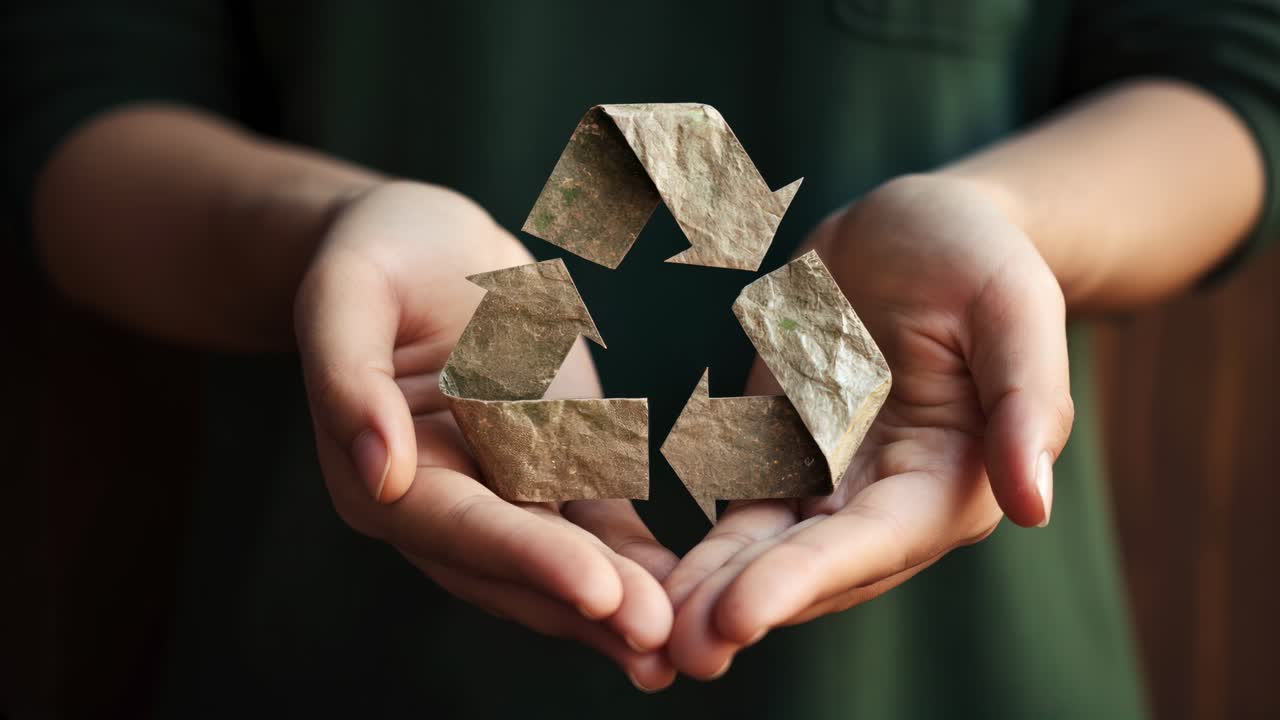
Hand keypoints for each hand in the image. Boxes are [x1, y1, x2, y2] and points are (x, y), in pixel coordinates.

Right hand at [294, 182, 678, 689]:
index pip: (462, 528)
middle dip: (588, 606)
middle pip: (520, 567)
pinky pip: (602, 522)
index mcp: (387, 477)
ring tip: (685, 644)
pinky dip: (642, 558)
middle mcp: (447, 503)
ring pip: (568, 560)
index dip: (528, 560)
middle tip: (659, 640)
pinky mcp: (555, 469)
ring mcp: (506, 491)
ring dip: (622, 604)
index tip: (595, 590)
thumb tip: (380, 475)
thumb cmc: (377, 252)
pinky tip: (696, 589)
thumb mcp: (346, 292)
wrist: (424, 242)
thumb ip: (347, 379)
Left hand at [663, 174, 1074, 677]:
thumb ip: (1026, 401)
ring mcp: (836, 479)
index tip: (741, 613)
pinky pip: (743, 509)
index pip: (874, 540)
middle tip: (678, 652)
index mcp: (952, 476)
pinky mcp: (788, 453)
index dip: (808, 578)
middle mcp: (892, 496)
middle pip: (814, 564)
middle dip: (747, 605)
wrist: (916, 226)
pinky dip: (704, 548)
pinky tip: (652, 579)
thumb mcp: (1014, 304)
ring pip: (770, 550)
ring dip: (715, 593)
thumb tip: (1035, 506)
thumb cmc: (976, 255)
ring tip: (651, 633)